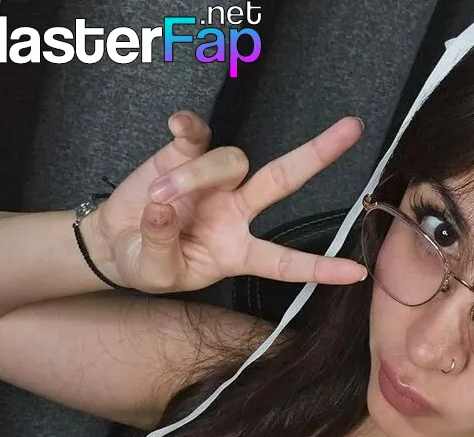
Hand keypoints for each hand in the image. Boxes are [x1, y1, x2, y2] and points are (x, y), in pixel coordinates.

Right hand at [80, 110, 368, 293]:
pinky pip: (198, 134)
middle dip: (317, 155)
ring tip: (158, 197)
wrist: (117, 242)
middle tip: (353, 128)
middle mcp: (237, 213)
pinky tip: (176, 126)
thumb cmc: (147, 264)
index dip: (319, 268)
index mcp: (238, 253)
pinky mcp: (185, 154)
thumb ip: (162, 247)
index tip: (357, 274)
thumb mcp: (156, 273)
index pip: (284, 262)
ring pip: (230, 161)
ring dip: (194, 177)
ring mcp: (215, 181)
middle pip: (283, 179)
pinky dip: (188, 126)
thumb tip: (162, 210)